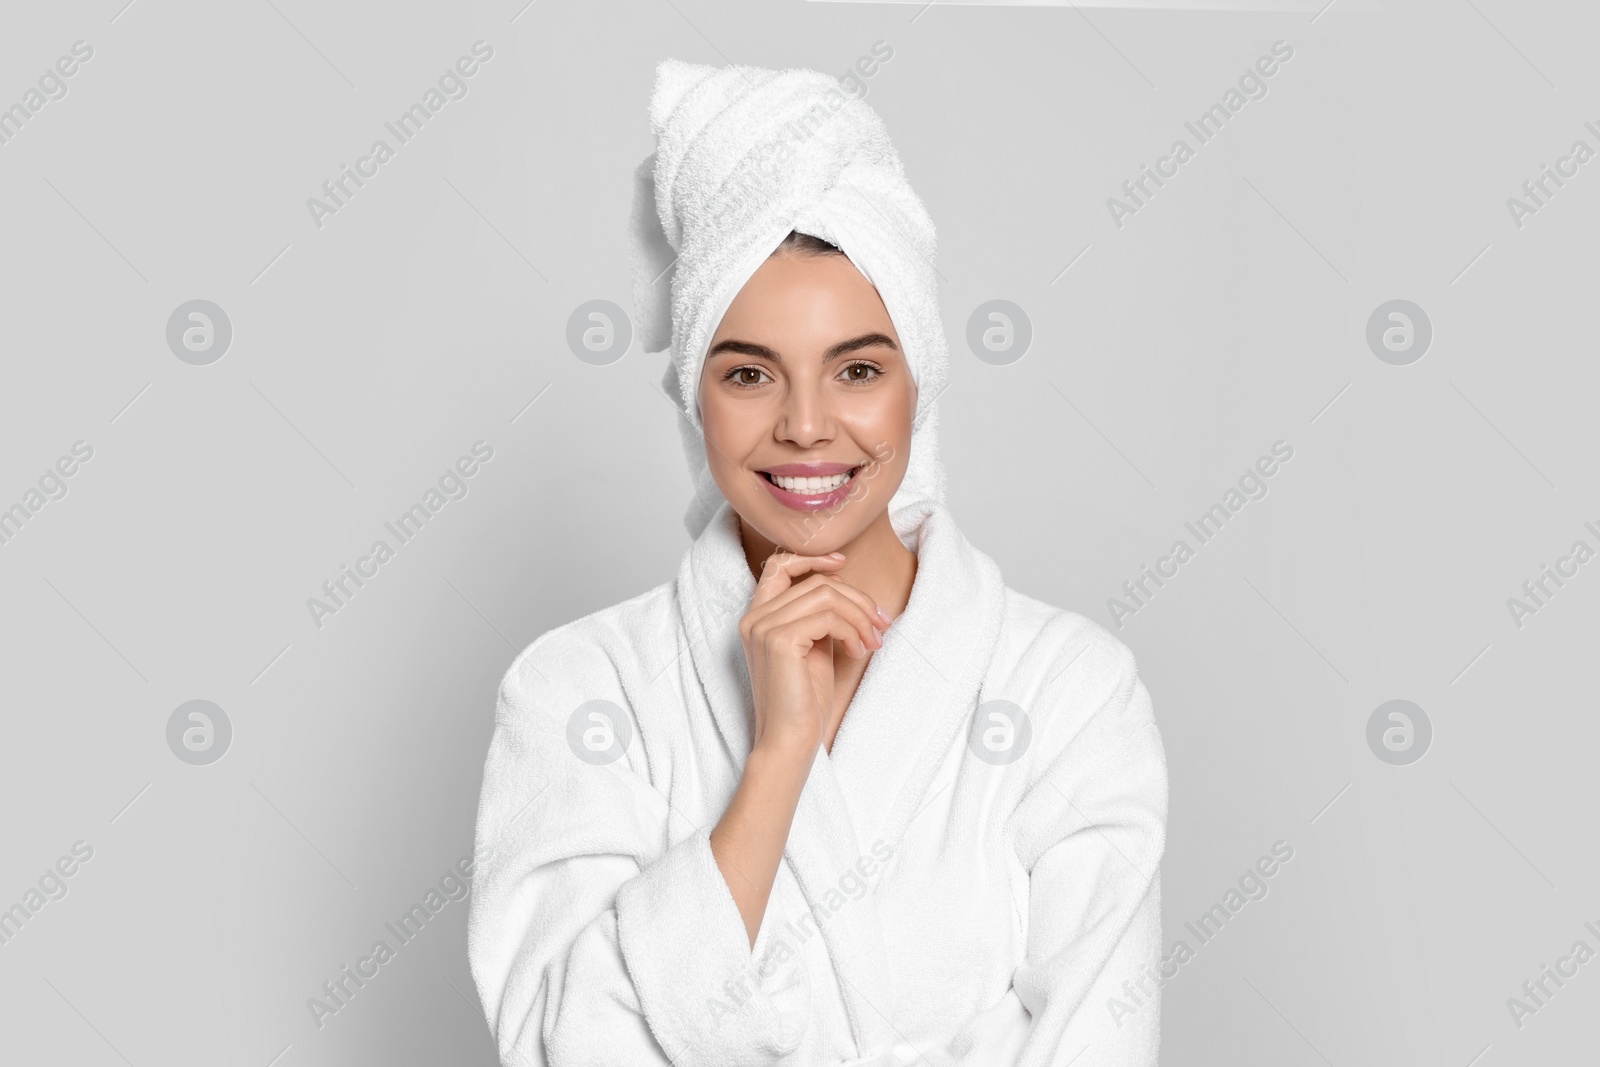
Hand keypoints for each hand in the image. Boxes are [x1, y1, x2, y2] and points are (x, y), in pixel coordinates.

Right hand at [739, 551, 890, 758]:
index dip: (813, 558)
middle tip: (881, 625)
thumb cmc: (804, 701)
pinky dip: (852, 630)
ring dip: (860, 616)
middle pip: (817, 582)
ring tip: (872, 642)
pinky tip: (858, 652)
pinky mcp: (778, 641)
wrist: (789, 741)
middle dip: (858, 600)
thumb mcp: (815, 648)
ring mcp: (763, 627)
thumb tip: (849, 590)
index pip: (779, 566)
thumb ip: (820, 617)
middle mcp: (754, 617)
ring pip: (826, 594)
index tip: (843, 564)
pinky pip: (829, 616)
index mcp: (758, 617)